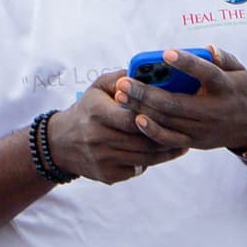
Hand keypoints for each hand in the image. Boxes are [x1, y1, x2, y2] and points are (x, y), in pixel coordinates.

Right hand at [50, 78, 176, 183]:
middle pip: (142, 141)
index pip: (133, 118)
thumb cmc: (87, 109)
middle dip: (167, 137)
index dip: (154, 118)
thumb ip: (123, 77)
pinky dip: (150, 163)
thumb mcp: (98, 87)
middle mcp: (98, 137)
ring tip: (182, 144)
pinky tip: (159, 155)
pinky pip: (136, 170)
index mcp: (97, 112)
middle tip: (187, 132)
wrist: (59, 144)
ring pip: (144, 158)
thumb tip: (150, 71)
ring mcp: (102, 159)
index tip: (174, 115)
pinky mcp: (106, 175)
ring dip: (165, 153)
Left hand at [120, 48, 246, 153]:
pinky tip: (136, 118)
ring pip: (168, 120)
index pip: (206, 73)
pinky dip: (152, 131)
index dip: (187, 63)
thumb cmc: (238, 90)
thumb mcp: (240, 71)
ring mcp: (203, 129)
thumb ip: (224, 58)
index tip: (166, 53)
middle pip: (175, 103)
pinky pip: (170, 139)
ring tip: (121, 96)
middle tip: (123, 82)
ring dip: (142, 109)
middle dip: (146, 93)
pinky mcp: (194, 142)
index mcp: (225, 87)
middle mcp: (214, 110)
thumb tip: (208, 49)